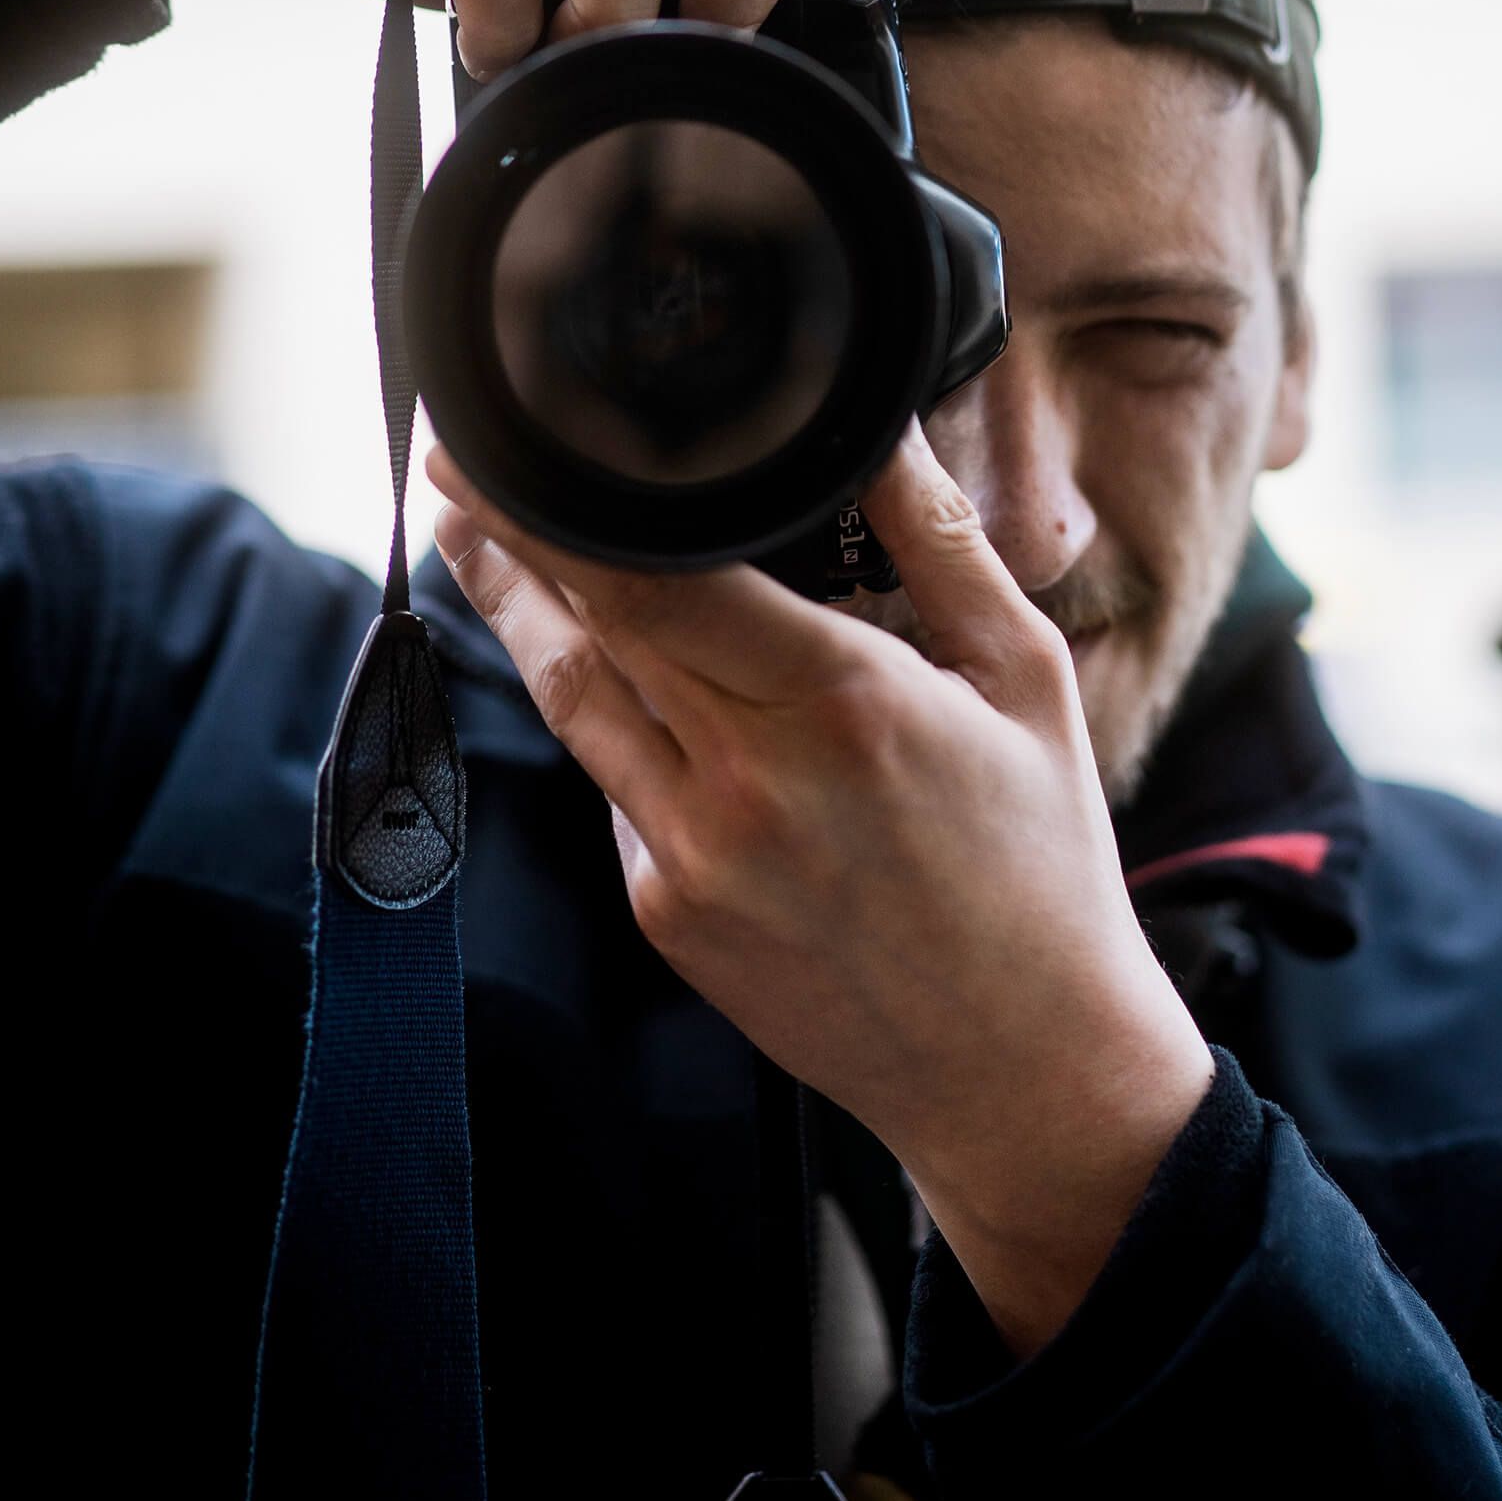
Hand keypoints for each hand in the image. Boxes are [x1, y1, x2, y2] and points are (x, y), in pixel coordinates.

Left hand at [429, 425, 1213, 1358]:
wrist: (1022, 1071)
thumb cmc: (1041, 868)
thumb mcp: (1025, 681)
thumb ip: (941, 545)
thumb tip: (879, 429)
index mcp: (841, 704)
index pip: (658, 577)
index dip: (563, 506)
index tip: (512, 441)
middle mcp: (747, 782)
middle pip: (592, 626)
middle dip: (516, 535)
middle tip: (460, 459)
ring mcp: (691, 858)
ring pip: (573, 704)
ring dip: (515, 614)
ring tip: (472, 537)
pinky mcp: (669, 916)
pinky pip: (616, 791)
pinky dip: (609, 722)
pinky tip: (610, 674)